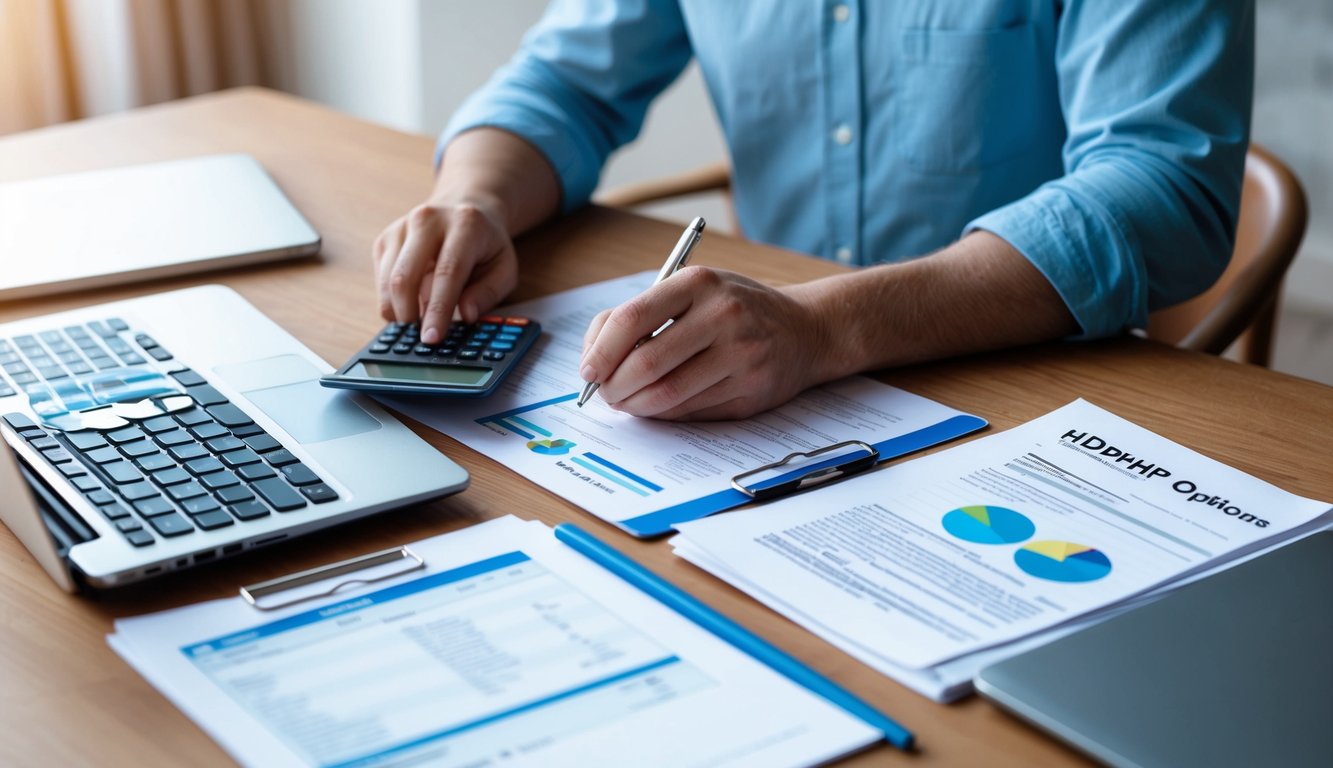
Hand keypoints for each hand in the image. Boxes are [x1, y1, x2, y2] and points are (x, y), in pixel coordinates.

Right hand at [372, 198, 517, 344]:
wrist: (466, 208)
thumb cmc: (486, 245)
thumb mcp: (504, 267)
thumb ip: (489, 292)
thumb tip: (467, 314)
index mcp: (464, 224)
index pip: (448, 272)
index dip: (438, 309)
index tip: (432, 337)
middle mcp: (427, 219)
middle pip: (406, 276)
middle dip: (409, 315)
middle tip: (419, 340)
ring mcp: (401, 227)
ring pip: (389, 280)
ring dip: (399, 311)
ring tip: (416, 325)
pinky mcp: (385, 239)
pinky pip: (381, 279)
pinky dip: (392, 301)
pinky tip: (410, 306)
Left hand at [579, 267, 831, 419]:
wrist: (805, 330)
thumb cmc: (734, 309)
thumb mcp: (692, 290)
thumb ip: (641, 314)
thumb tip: (594, 359)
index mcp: (698, 283)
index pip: (631, 318)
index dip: (599, 351)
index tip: (587, 371)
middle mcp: (723, 316)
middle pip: (646, 363)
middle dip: (614, 387)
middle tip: (605, 395)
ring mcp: (741, 356)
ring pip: (667, 394)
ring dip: (635, 406)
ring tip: (627, 402)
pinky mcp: (751, 391)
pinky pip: (691, 411)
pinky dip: (665, 414)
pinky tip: (659, 406)